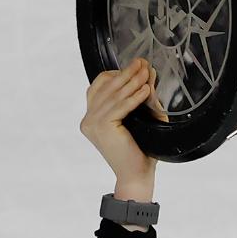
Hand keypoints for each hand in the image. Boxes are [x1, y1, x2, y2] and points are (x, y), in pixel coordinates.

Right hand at [79, 57, 169, 186]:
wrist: (137, 175)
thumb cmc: (141, 150)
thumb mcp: (142, 117)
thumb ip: (142, 97)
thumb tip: (148, 73)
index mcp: (92, 117)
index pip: (100, 86)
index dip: (117, 74)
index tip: (137, 66)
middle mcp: (88, 119)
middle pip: (106, 87)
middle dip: (126, 73)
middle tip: (142, 62)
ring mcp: (92, 123)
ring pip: (113, 95)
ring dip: (132, 81)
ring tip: (146, 72)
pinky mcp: (102, 127)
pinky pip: (120, 106)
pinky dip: (134, 97)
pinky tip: (145, 89)